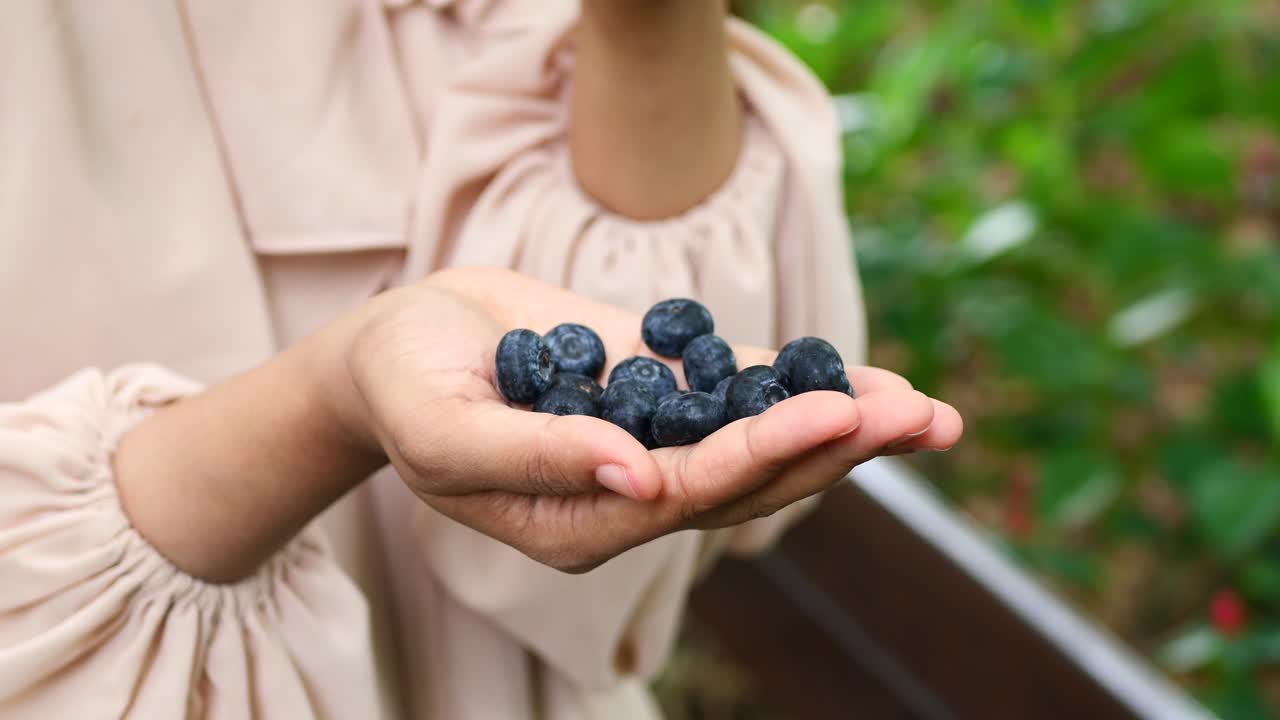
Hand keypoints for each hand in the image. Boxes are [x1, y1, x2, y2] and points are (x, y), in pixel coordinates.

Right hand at [345, 267, 961, 572]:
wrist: (404, 341)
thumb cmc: (406, 388)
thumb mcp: (448, 429)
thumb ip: (536, 458)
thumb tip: (637, 477)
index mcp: (581, 522)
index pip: (689, 495)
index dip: (764, 454)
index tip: (838, 412)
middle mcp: (630, 492)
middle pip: (750, 480)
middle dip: (838, 447)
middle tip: (925, 418)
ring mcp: (651, 441)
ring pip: (759, 442)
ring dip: (843, 424)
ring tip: (931, 413)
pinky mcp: (658, 391)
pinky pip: (736, 391)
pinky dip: (797, 382)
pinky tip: (863, 375)